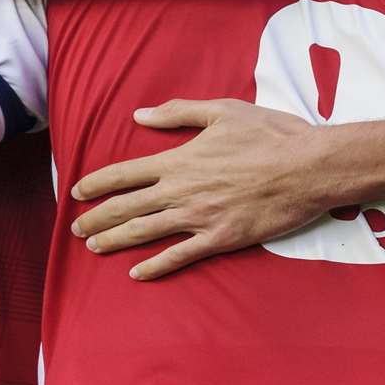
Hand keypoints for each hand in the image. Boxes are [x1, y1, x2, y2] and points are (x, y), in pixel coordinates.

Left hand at [70, 99, 346, 279]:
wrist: (308, 168)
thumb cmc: (270, 135)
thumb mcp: (224, 111)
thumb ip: (178, 112)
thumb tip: (140, 114)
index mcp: (180, 159)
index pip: (125, 173)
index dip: (96, 184)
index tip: (76, 192)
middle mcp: (182, 191)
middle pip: (126, 207)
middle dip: (96, 218)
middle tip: (76, 228)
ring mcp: (199, 218)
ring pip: (145, 233)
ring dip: (114, 241)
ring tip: (94, 247)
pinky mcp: (220, 239)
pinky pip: (179, 256)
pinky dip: (155, 267)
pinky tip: (137, 274)